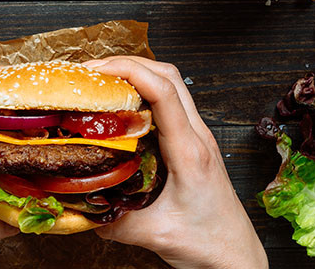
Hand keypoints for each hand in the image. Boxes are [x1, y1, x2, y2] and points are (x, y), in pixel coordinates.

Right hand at [85, 56, 267, 268]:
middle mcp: (197, 136)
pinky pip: (170, 102)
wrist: (235, 254)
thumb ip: (112, 220)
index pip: (163, 93)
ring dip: (138, 72)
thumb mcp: (154, 235)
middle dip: (127, 64)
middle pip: (167, 75)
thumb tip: (78, 204)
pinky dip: (145, 90)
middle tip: (92, 72)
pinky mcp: (193, 142)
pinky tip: (124, 104)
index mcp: (190, 151)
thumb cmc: (208, 242)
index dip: (129, 72)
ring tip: (104, 80)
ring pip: (171, 83)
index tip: (97, 70)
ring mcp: (197, 136)